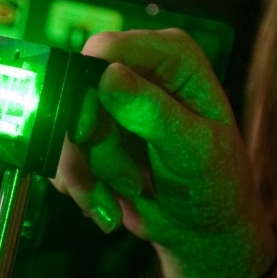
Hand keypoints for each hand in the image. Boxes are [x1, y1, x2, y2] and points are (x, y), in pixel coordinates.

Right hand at [52, 28, 256, 252]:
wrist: (202, 228)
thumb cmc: (216, 184)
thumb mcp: (194, 150)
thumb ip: (154, 113)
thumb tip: (108, 75)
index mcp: (171, 57)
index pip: (108, 49)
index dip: (88, 88)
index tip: (88, 133)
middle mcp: (137, 70)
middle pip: (77, 93)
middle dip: (95, 146)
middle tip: (130, 181)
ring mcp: (111, 103)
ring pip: (65, 130)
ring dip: (89, 173)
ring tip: (129, 194)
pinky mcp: (92, 135)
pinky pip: (60, 154)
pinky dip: (81, 184)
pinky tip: (110, 202)